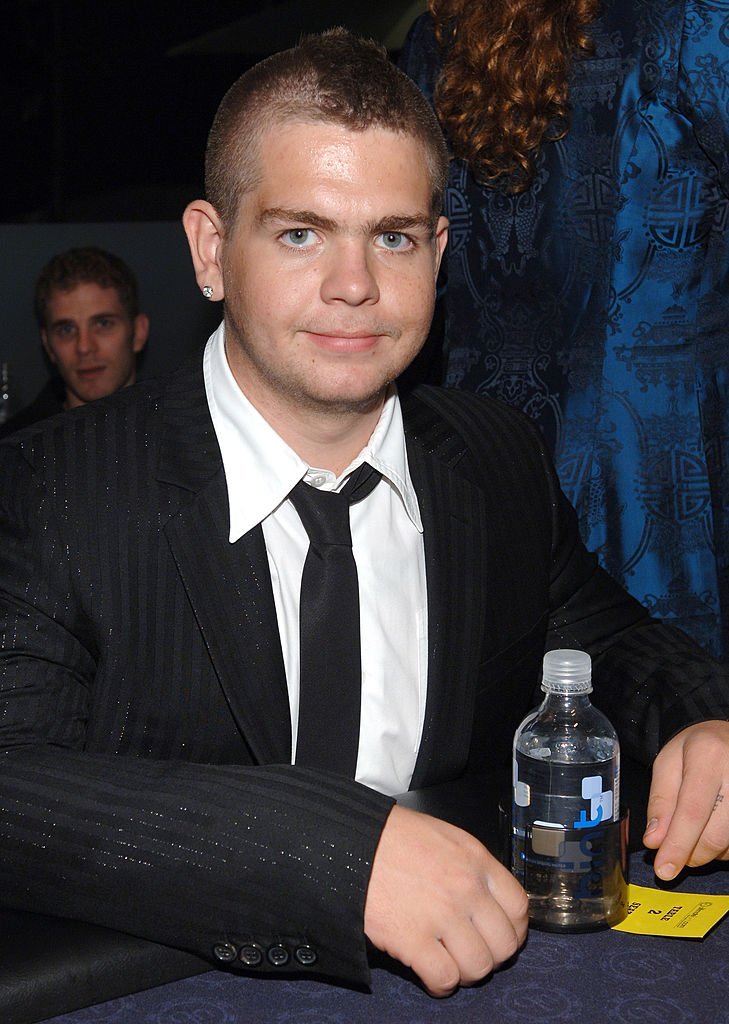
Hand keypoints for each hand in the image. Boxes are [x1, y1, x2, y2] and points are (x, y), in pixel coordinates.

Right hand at [364, 804, 527, 996]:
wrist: (351, 841)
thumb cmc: (392, 837)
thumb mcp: (444, 837)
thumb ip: (469, 866)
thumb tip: (485, 897)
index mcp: (475, 860)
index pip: (519, 907)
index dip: (514, 929)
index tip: (502, 935)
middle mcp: (465, 888)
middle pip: (504, 944)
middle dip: (492, 955)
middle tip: (474, 953)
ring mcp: (440, 915)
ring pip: (479, 966)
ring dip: (467, 972)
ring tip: (451, 964)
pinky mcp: (412, 939)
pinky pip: (445, 978)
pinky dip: (441, 985)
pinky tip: (431, 975)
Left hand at [643, 720, 728, 879]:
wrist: (728, 734)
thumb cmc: (697, 748)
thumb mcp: (668, 763)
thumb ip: (661, 802)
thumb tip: (654, 841)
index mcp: (708, 755)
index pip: (692, 811)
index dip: (677, 846)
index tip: (664, 869)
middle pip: (716, 834)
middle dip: (691, 854)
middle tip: (675, 854)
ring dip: (709, 852)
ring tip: (695, 833)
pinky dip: (725, 848)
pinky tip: (715, 832)